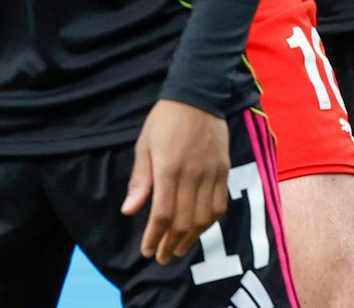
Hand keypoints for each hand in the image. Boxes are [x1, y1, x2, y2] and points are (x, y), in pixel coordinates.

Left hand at [121, 99, 229, 264]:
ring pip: (204, 218)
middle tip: (161, 257)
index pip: (163, 213)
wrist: (198, 96)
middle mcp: (192, 174)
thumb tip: (129, 211)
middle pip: (184, 221)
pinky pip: (219, 205)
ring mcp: (211, 173)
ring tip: (178, 248)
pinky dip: (209, 222)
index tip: (147, 251)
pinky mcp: (224, 170)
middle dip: (171, 243)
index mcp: (168, 168)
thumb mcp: (144, 146)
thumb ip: (140, 181)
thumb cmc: (164, 121)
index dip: (155, 236)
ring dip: (191, 238)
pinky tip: (199, 229)